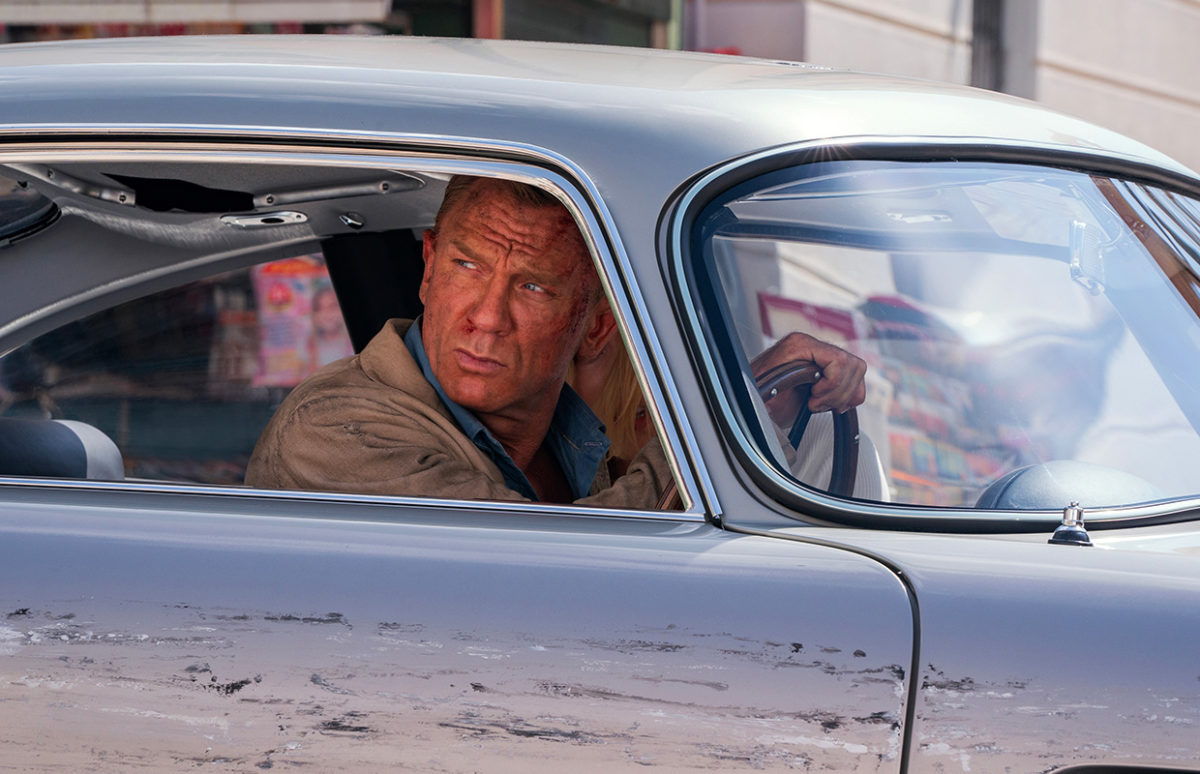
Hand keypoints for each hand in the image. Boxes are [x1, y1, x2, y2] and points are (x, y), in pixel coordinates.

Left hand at [751, 332, 866, 418]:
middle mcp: (813, 346)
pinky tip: (833, 404)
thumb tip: (805, 387)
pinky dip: (850, 395)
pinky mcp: (828, 370)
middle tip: (816, 404)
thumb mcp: (768, 391)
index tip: (813, 399)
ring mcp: (822, 356)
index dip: (832, 384)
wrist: (750, 401)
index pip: (839, 359)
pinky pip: (855, 378)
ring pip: (857, 371)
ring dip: (844, 394)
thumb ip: (787, 384)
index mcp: (799, 345)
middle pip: (853, 365)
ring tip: (821, 404)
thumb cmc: (755, 396)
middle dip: (838, 392)